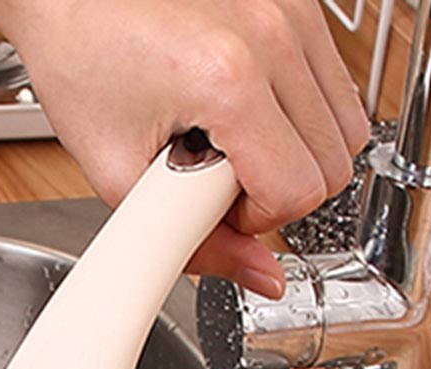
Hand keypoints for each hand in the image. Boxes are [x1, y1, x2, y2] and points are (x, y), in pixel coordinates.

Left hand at [0, 0, 370, 295]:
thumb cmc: (80, 61)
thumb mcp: (120, 176)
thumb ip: (194, 242)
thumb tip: (264, 279)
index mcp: (230, 79)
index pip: (298, 191)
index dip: (256, 220)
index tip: (214, 210)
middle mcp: (275, 32)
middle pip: (335, 163)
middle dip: (280, 192)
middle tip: (218, 183)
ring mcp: (294, 7)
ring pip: (349, 124)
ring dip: (296, 154)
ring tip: (230, 145)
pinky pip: (334, 82)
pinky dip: (300, 113)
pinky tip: (243, 110)